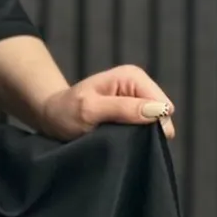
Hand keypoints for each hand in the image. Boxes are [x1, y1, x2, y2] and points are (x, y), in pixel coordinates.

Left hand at [38, 65, 176, 142]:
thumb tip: (157, 111)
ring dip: (140, 137)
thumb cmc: (66, 111)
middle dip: (146, 131)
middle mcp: (139, 85)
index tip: (125, 132)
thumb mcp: (89, 110)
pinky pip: (148, 131)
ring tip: (117, 138)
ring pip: (157, 126)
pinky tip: (120, 141)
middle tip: (118, 137)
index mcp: (132, 76)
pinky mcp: (135, 114)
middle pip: (163, 116)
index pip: (162, 106)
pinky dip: (137, 139)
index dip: (150, 124)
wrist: (53, 117)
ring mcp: (138, 100)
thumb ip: (122, 109)